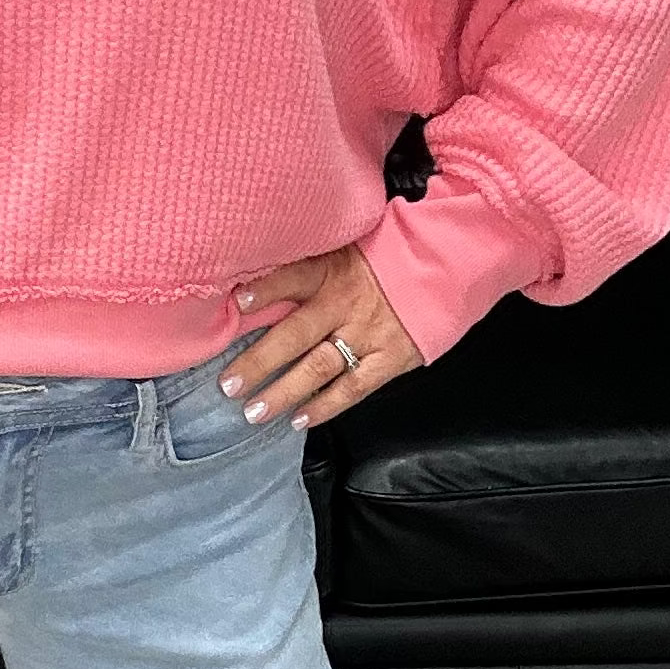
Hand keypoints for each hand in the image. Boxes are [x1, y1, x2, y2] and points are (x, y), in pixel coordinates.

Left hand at [223, 242, 422, 430]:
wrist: (440, 269)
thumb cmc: (381, 261)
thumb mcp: (344, 248)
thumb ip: (308, 266)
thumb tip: (255, 282)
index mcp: (332, 271)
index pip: (293, 277)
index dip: (265, 290)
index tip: (236, 302)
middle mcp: (345, 304)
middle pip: (296, 334)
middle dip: (260, 362)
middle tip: (228, 384)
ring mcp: (367, 334)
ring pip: (319, 367)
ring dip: (284, 392)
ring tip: (254, 412)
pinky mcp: (390, 358)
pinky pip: (353, 387)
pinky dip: (326, 406)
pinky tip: (299, 420)